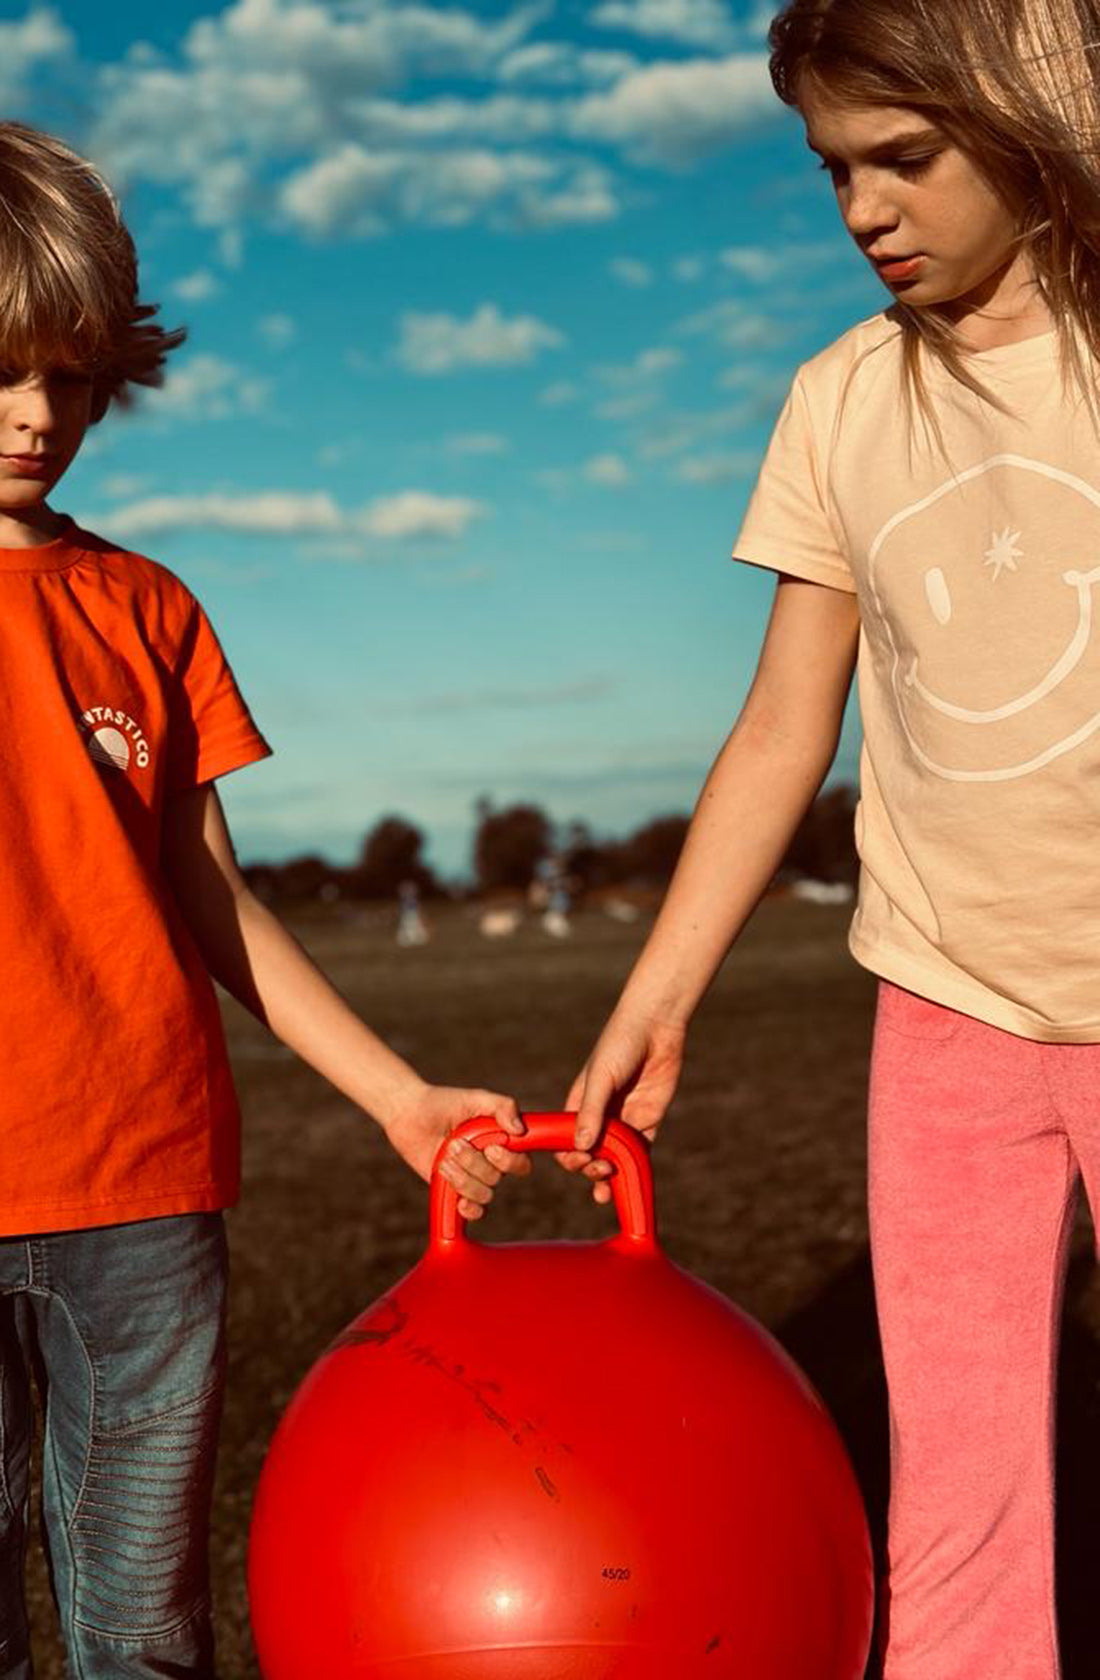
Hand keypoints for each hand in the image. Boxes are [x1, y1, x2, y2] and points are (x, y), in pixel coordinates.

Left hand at [380, 1082, 530, 1220]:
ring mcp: (472, 1178)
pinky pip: (473, 1211)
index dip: (509, 1161)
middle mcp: (489, 1163)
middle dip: (473, 1163)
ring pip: (483, 1194)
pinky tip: (458, 1200)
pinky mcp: (453, 1191)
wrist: (409, 1115)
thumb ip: (502, 1106)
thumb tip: (519, 1130)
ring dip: (462, 1178)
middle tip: (455, 1144)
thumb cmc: (443, 1103)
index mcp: (500, 1142)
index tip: (490, 1147)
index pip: (521, 1164)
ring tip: (445, 1159)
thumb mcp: (476, 1098)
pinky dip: (468, 1208)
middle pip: (496, 1179)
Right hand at [556, 1010, 685, 1203]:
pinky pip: (638, 1150)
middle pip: (589, 1152)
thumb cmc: (619, 1045)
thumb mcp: (601, 1077)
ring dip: (608, 1176)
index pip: (567, 1139)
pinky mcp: (648, 1120)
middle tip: (600, 1168)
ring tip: (607, 1190)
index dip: (569, 1155)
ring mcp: (624, 1119)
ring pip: (613, 1156)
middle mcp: (599, 1115)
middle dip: (589, 1166)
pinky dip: (633, 1168)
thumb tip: (581, 1147)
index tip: (579, 1160)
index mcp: (579, 1104)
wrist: (656, 1027)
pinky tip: (630, 1182)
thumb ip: (591, 1111)